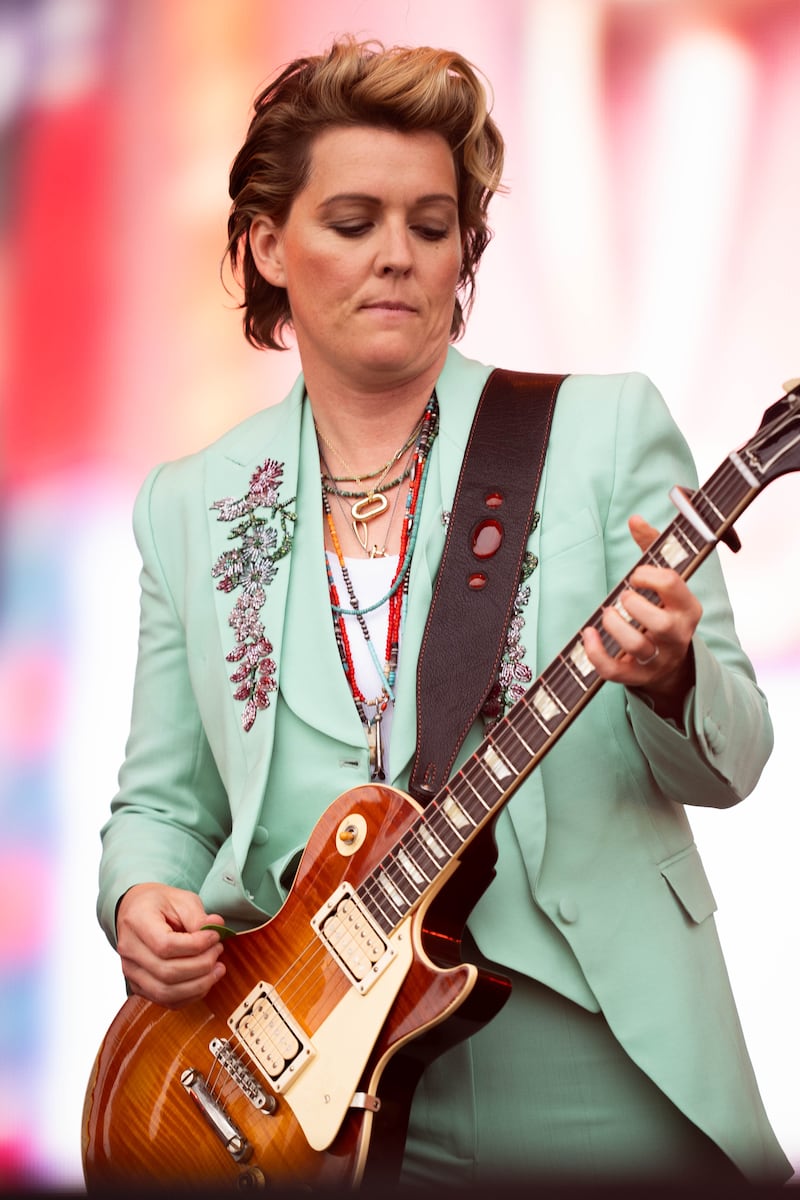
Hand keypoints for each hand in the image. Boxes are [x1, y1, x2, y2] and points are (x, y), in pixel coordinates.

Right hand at [115, 883, 226, 1007]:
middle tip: (218, 950)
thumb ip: (198, 916)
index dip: (195, 945)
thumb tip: (216, 928)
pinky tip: (205, 981)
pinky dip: (189, 996)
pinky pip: (165, 1000)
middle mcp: (129, 950)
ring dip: (198, 985)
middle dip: (201, 965)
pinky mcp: (138, 985)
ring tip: (217, 969)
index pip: (165, 945)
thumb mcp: (181, 899)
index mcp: (137, 922)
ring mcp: (131, 971)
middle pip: (167, 972)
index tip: (214, 936)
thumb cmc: (158, 903)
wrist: (136, 910)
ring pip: (165, 992)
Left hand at [581, 515, 701, 720]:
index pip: (673, 585)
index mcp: (689, 608)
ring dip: (615, 626)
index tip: (636, 576)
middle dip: (633, 603)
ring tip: (607, 614)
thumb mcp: (664, 582)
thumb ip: (651, 548)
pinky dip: (596, 653)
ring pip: (637, 646)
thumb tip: (634, 519)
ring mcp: (658, 659)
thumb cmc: (662, 612)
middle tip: (623, 598)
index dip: (649, 575)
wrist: (670, 664)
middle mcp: (678, 635)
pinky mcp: (637, 676)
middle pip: (659, 622)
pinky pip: (615, 670)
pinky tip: (588, 634)